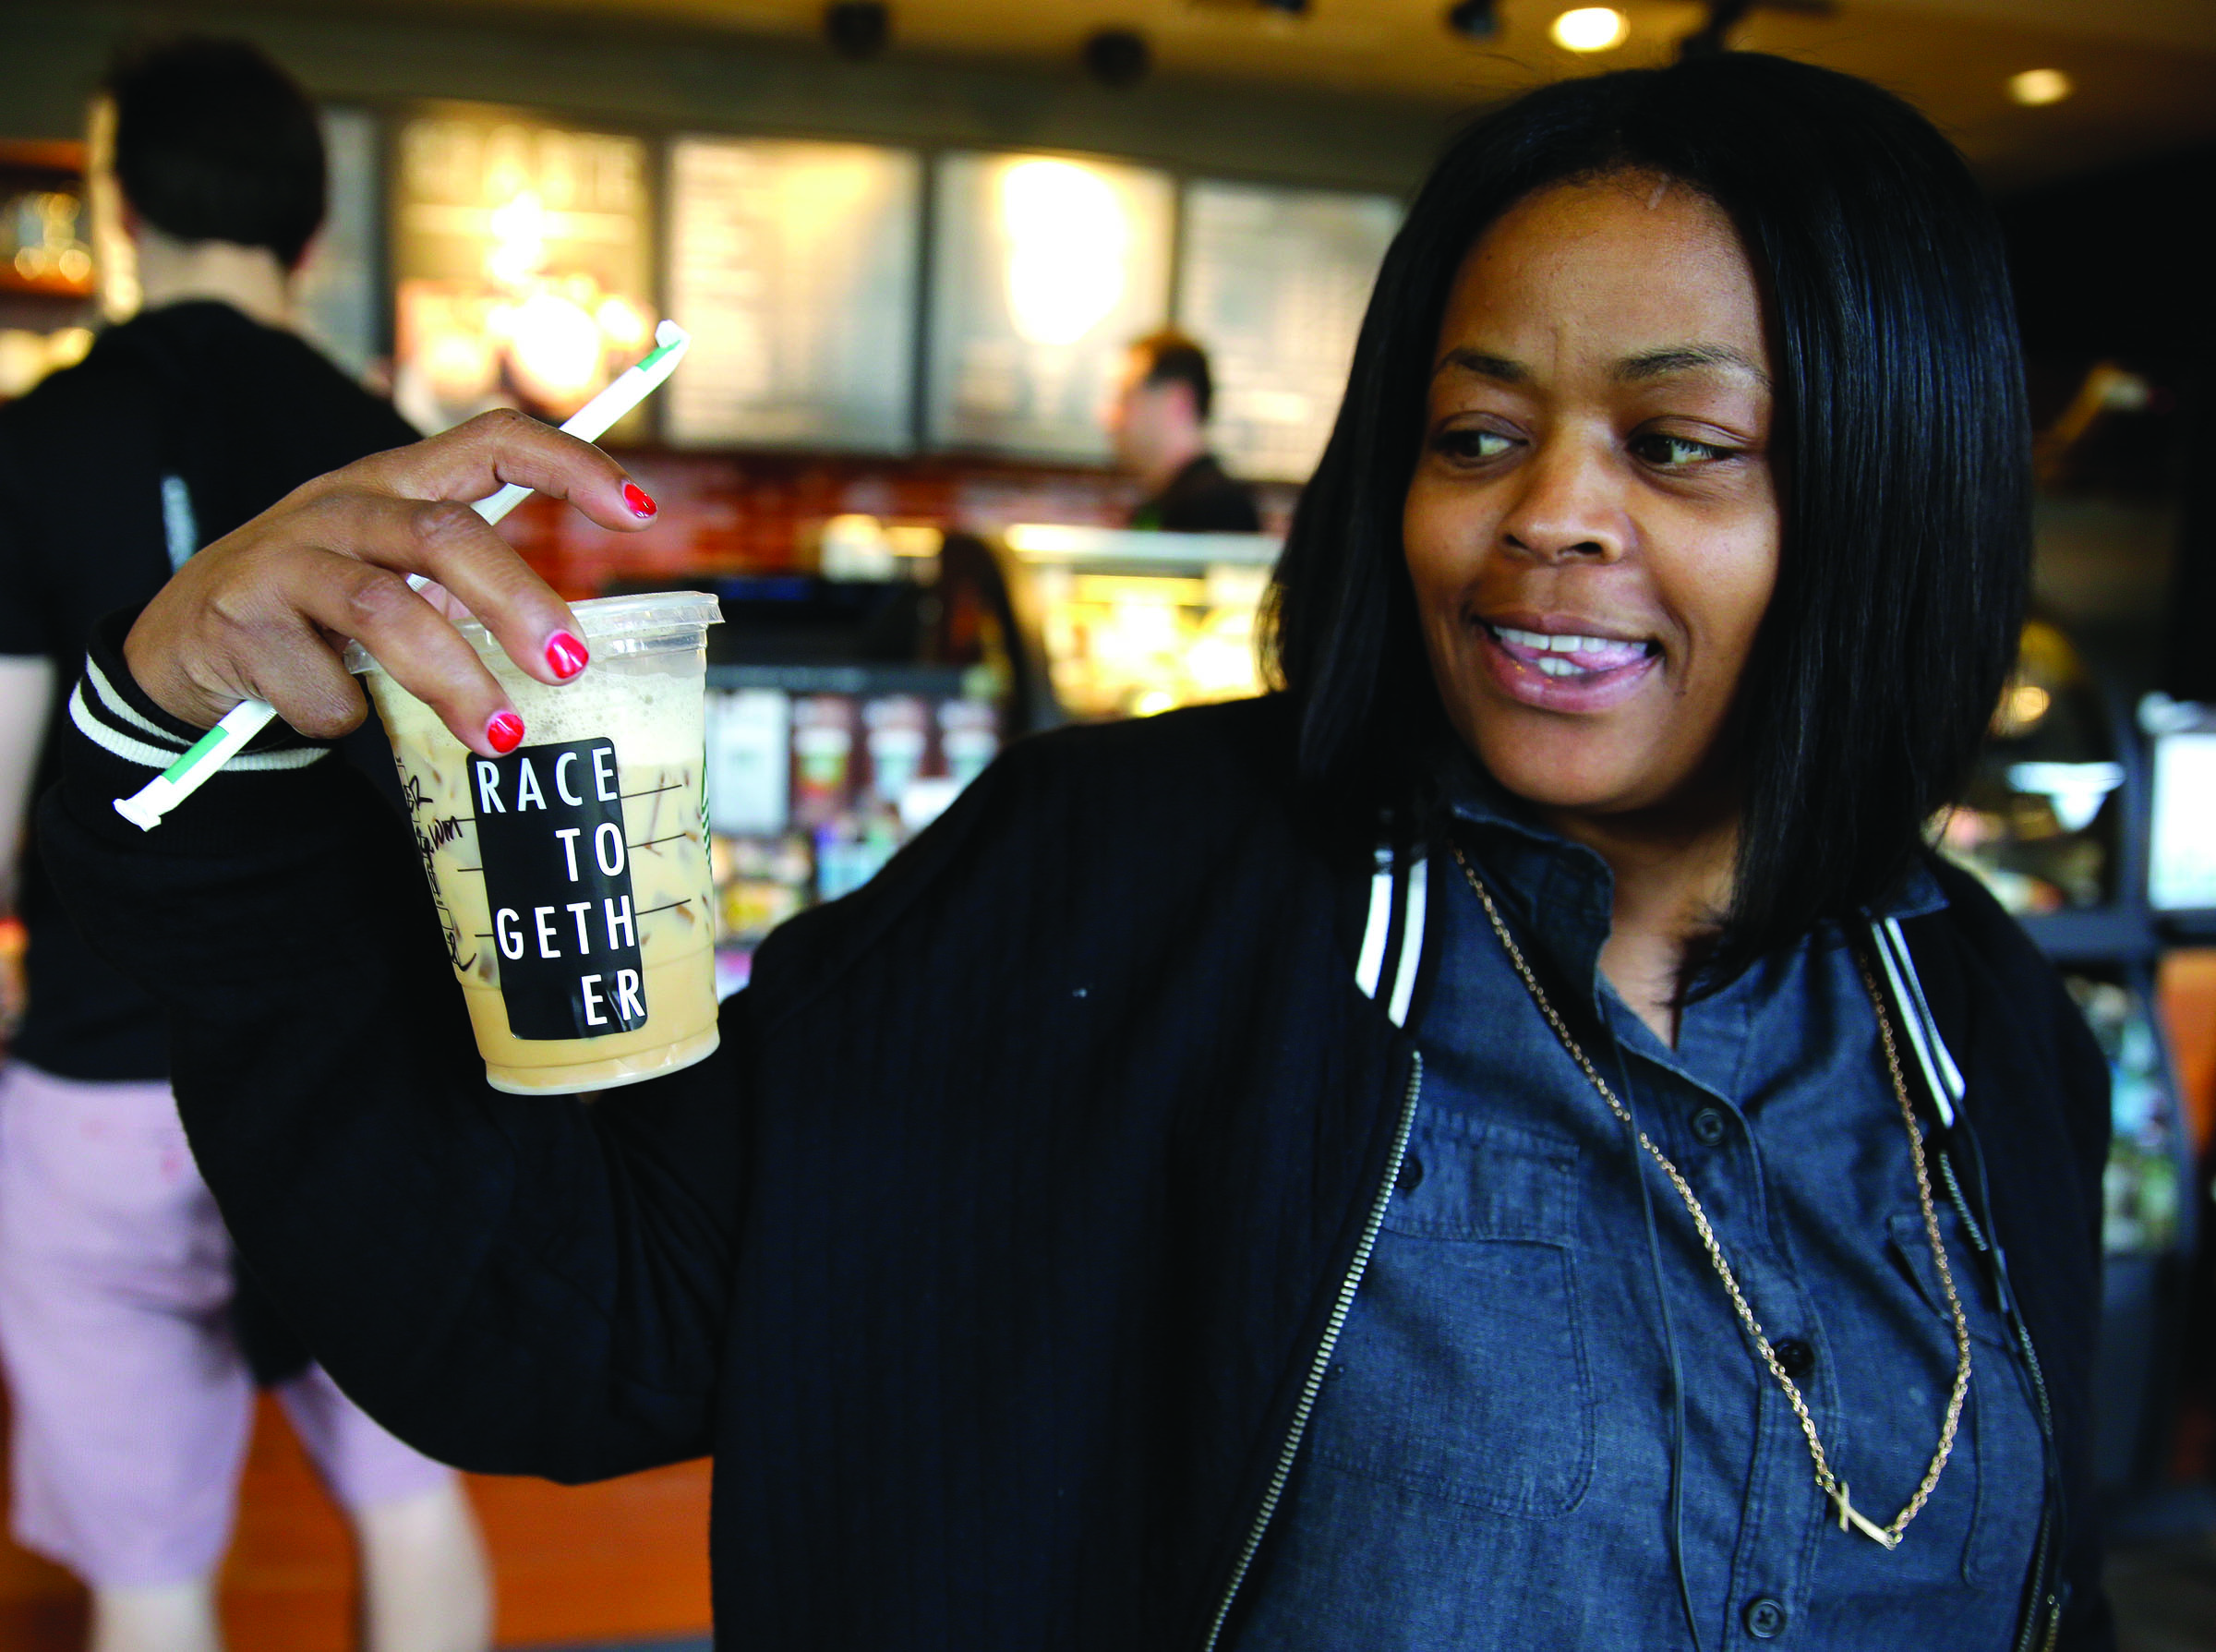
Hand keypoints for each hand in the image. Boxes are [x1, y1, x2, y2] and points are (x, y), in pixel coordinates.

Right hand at [122, 410, 656, 756]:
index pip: (492, 441)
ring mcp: (284, 557)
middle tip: (567, 665)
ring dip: (453, 680)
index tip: (640, 510)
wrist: (182, 648)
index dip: (570, 464)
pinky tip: (342, 719)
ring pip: (386, 611)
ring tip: (498, 735)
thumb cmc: (318, 612)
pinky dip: (345, 715)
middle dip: (518, 602)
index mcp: (394, 483)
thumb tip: (571, 649)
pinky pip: (323, 682)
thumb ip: (463, 588)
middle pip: (448, 534)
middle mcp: (342, 505)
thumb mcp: (392, 578)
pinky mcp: (240, 619)